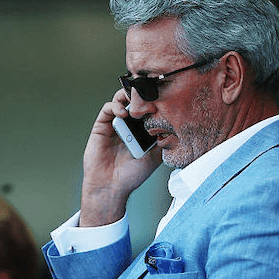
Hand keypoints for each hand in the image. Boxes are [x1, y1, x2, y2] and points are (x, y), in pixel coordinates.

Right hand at [79, 90, 161, 226]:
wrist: (112, 187)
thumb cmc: (132, 175)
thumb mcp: (155, 157)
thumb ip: (163, 141)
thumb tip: (177, 127)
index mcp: (140, 130)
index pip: (147, 108)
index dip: (153, 100)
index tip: (162, 96)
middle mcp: (127, 125)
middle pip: (134, 100)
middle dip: (141, 94)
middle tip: (149, 91)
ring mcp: (114, 124)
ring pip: (120, 100)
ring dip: (128, 95)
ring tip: (136, 99)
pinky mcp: (101, 126)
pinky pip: (107, 109)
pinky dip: (115, 106)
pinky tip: (123, 113)